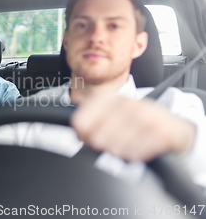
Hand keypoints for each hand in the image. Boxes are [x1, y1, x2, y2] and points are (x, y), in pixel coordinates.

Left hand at [71, 93, 195, 161]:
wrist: (174, 125)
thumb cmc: (135, 121)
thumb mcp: (111, 113)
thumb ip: (89, 122)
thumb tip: (79, 135)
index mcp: (107, 97)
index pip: (80, 123)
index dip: (82, 136)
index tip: (88, 137)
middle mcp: (124, 103)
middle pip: (96, 139)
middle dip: (102, 146)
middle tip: (113, 142)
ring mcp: (144, 116)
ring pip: (114, 149)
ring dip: (120, 152)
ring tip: (128, 142)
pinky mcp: (159, 132)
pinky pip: (134, 155)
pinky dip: (135, 156)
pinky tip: (140, 146)